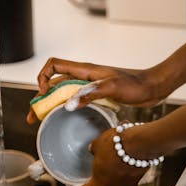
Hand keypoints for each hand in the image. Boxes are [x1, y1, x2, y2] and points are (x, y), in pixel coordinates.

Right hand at [26, 57, 165, 123]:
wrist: (152, 87)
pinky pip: (75, 100)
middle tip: (33, 117)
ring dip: (51, 104)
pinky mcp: (97, 95)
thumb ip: (90, 94)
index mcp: (85, 70)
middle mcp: (84, 76)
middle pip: (54, 83)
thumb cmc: (135, 85)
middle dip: (41, 98)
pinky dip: (65, 108)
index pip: (54, 65)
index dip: (43, 77)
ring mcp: (90, 86)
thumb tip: (68, 105)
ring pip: (63, 93)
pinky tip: (64, 118)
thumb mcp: (112, 88)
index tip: (43, 93)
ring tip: (43, 121)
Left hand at [69, 127, 149, 185]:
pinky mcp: (137, 182)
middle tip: (95, 175)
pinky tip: (124, 164)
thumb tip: (93, 150)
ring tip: (111, 167)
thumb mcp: (98, 145)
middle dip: (99, 184)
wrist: (139, 144)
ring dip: (114, 180)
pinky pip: (128, 181)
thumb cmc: (114, 147)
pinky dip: (126, 174)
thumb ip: (94, 150)